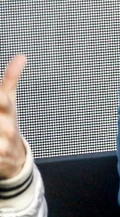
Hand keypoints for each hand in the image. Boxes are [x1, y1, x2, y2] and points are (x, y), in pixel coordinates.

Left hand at [0, 54, 27, 179]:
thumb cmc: (8, 125)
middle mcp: (8, 128)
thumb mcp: (10, 102)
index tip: (0, 96)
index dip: (0, 98)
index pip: (3, 100)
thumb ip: (12, 78)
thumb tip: (21, 57)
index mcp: (9, 111)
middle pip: (0, 121)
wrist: (16, 159)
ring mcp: (4, 145)